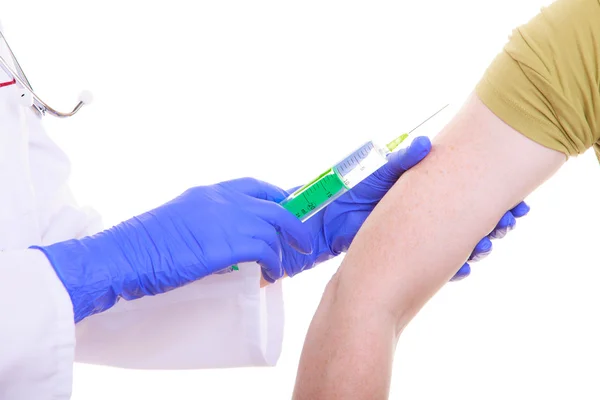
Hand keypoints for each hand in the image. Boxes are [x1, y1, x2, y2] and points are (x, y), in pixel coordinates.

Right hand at [32, 178, 311, 321]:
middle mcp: (222, 199)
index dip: (277, 197)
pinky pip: (265, 250)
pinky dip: (273, 264)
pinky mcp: (227, 244)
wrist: (124, 256)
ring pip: (273, 229)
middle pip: (274, 205)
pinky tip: (269, 276)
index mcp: (209, 192)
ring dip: (281, 251)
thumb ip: (208, 221)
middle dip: (293, 224)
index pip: (256, 185)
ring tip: (278, 268)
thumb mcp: (181, 220)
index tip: (289, 209)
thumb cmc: (146, 245)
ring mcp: (226, 219)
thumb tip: (227, 238)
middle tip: (301, 241)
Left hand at [279, 136, 528, 280]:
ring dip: (480, 245)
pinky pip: (442, 262)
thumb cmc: (348, 193)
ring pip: (464, 241)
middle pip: (477, 216)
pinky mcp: (415, 256)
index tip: (517, 201)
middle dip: (497, 221)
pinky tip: (463, 268)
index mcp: (430, 187)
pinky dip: (455, 266)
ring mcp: (426, 235)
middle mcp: (434, 211)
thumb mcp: (376, 174)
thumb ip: (401, 161)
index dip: (498, 195)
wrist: (324, 227)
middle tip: (509, 222)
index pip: (473, 187)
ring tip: (486, 245)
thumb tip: (426, 144)